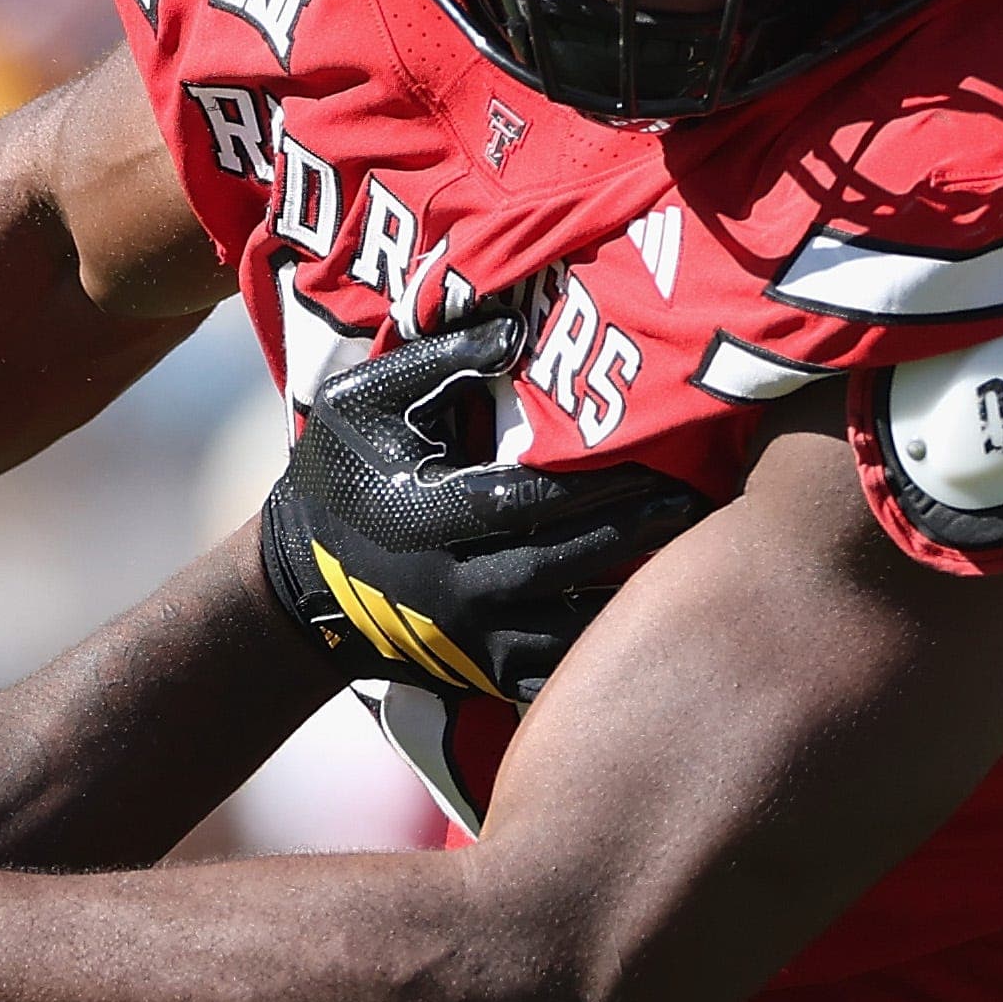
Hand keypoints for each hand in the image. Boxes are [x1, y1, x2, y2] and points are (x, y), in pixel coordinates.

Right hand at [264, 311, 707, 701]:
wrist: (299, 587)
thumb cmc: (339, 476)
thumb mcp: (365, 402)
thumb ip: (437, 361)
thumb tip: (518, 326)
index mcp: (423, 517)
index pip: (526, 500)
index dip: (595, 481)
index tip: (660, 455)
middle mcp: (452, 589)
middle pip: (564, 564)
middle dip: (637, 532)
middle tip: (703, 503)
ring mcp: (470, 642)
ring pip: (573, 628)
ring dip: (635, 595)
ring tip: (698, 558)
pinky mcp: (484, 675)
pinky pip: (561, 671)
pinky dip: (608, 648)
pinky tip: (654, 618)